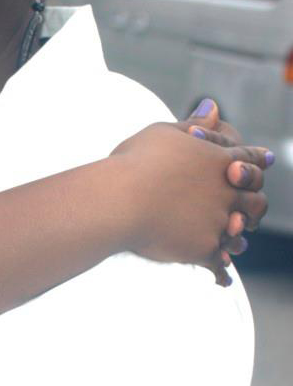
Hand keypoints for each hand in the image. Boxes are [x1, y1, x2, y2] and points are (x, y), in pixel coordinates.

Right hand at [111, 122, 269, 283]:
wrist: (120, 200)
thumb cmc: (135, 163)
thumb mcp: (163, 133)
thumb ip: (193, 124)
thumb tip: (213, 106)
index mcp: (219, 161)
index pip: (248, 159)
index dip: (256, 160)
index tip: (266, 159)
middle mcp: (226, 192)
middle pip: (254, 201)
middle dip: (252, 204)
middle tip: (248, 210)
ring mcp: (217, 222)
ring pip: (238, 235)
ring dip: (236, 238)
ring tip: (233, 244)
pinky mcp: (204, 249)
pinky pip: (219, 265)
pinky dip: (222, 273)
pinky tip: (222, 279)